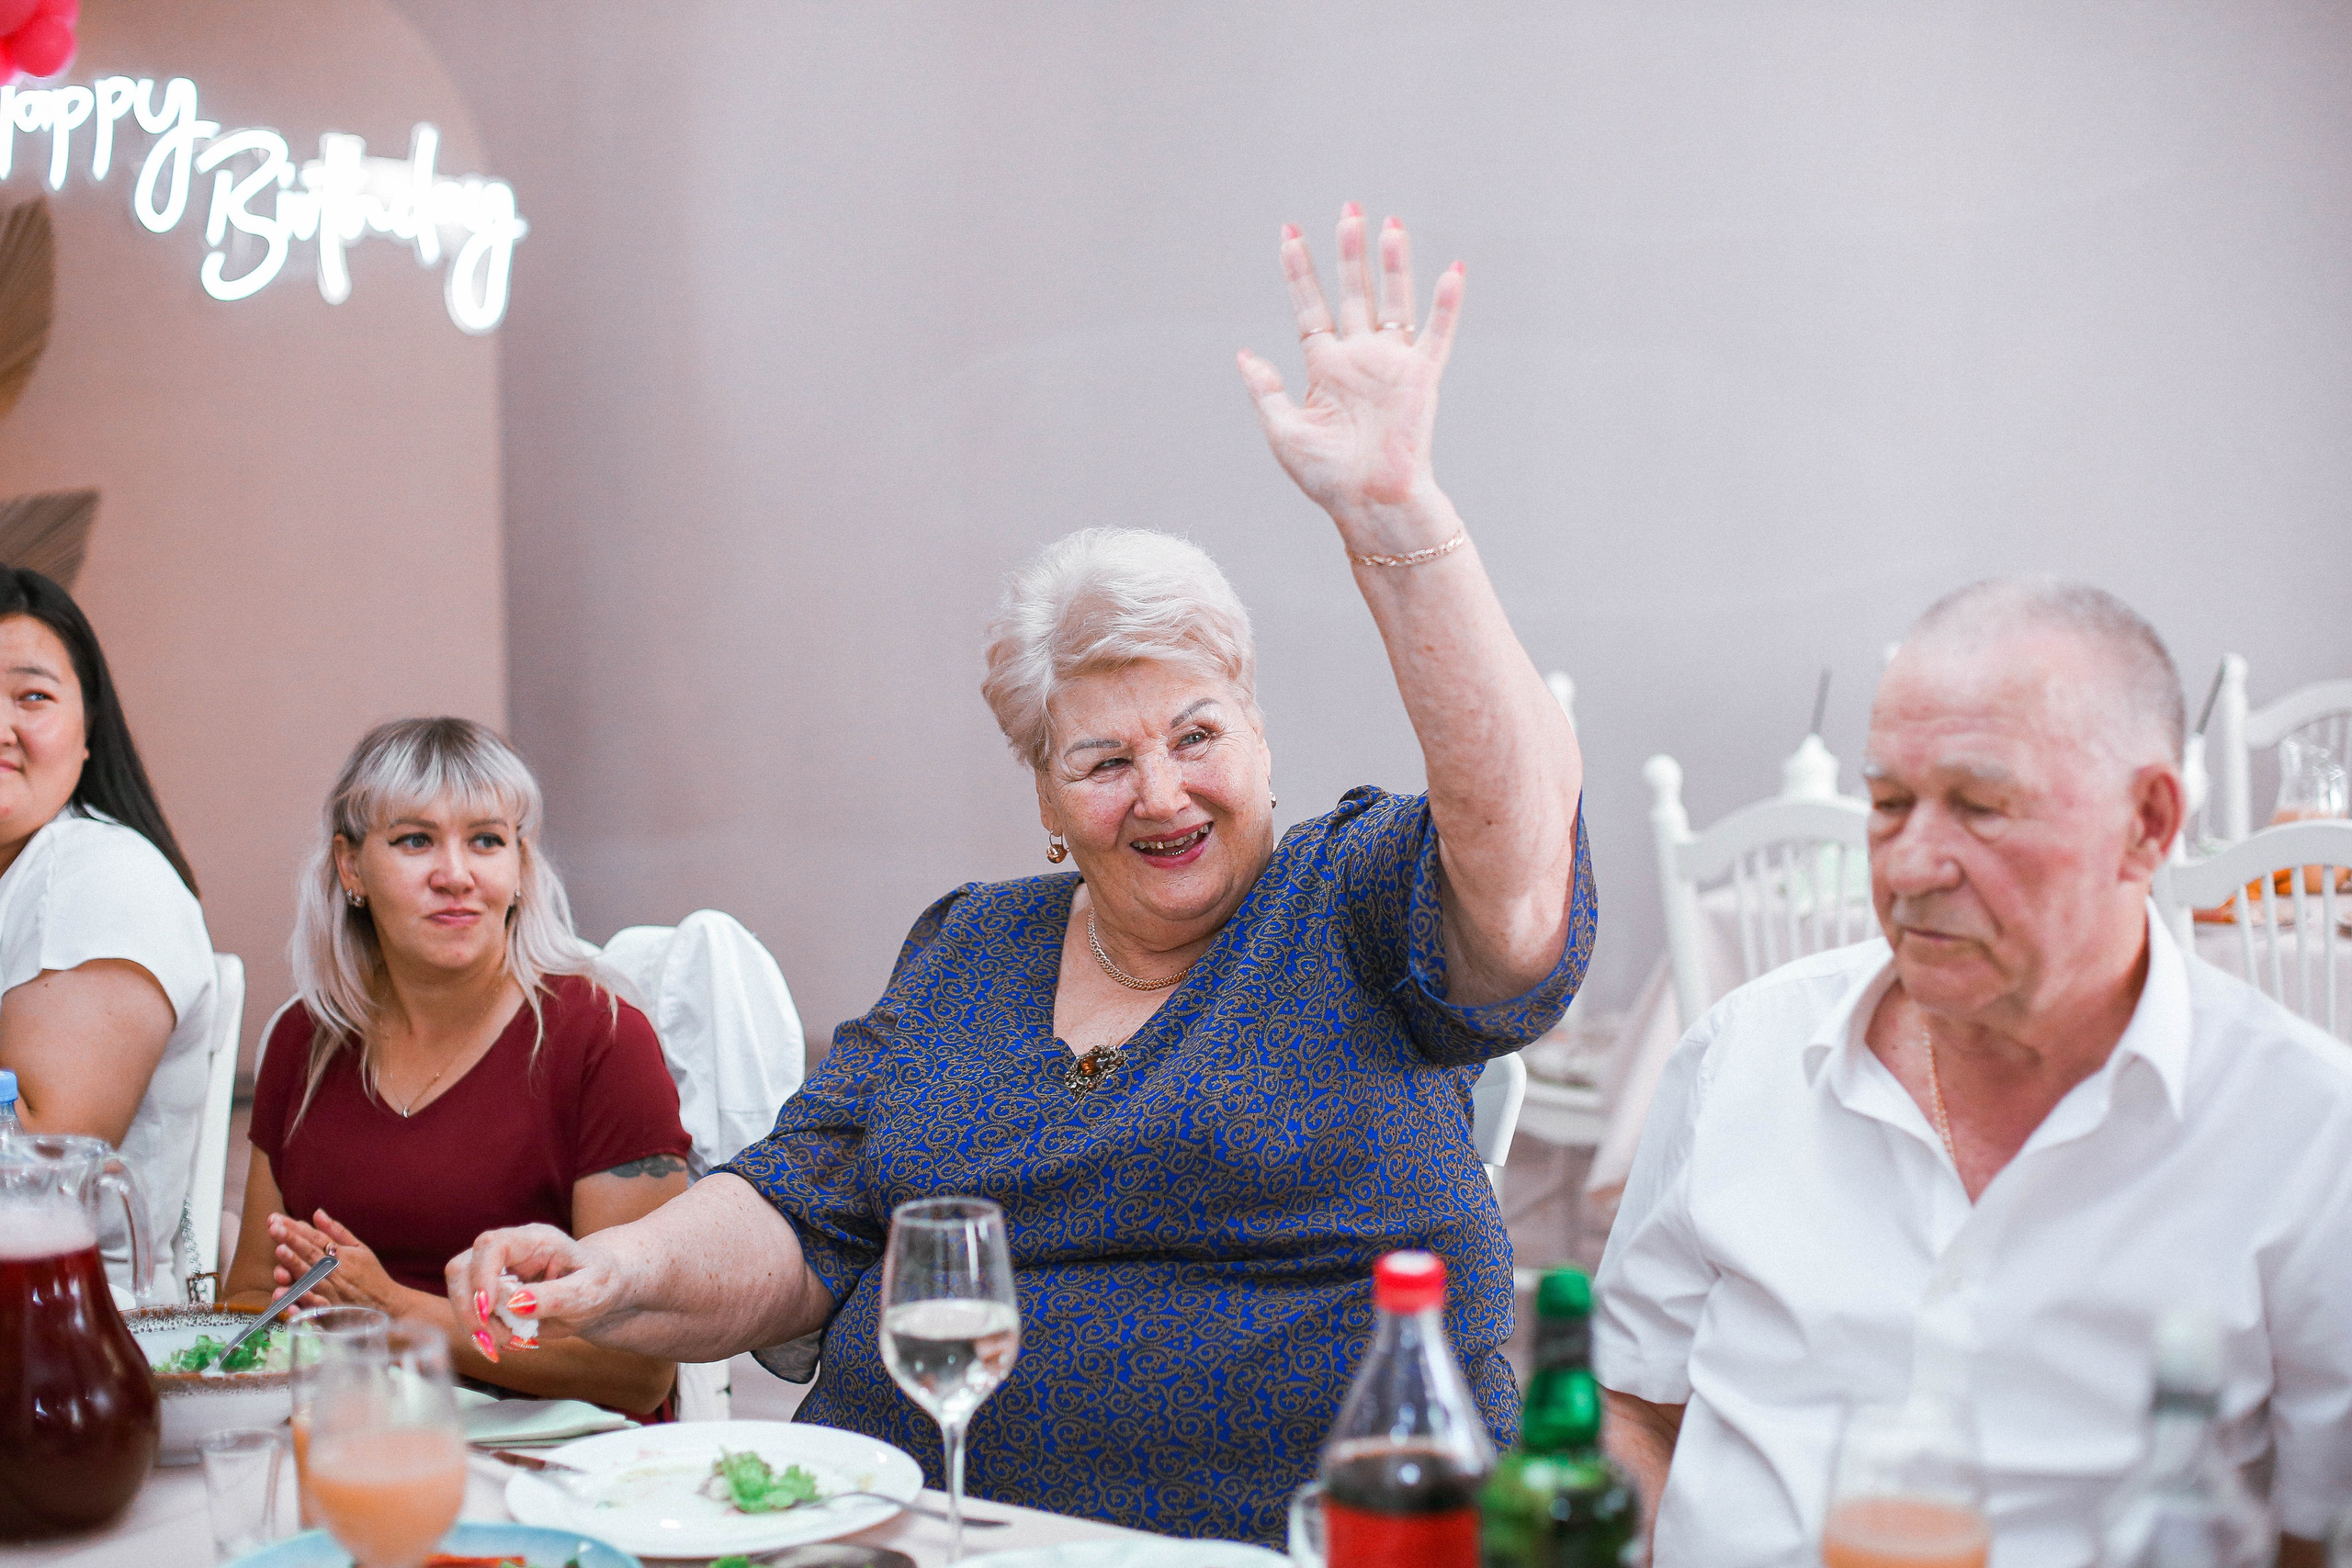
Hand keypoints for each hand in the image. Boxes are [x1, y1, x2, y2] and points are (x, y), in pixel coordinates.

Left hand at [267, 1209, 408, 1314]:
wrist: (388, 1307)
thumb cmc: (372, 1277)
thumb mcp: (360, 1249)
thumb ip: (337, 1232)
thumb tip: (317, 1213)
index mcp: (342, 1255)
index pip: (315, 1238)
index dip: (296, 1229)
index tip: (277, 1220)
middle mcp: (335, 1271)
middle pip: (310, 1253)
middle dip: (291, 1240)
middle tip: (274, 1228)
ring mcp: (332, 1292)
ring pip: (310, 1276)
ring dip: (294, 1264)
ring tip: (280, 1251)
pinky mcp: (329, 1313)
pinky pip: (313, 1305)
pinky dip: (300, 1299)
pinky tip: (284, 1292)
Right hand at [445, 1223, 633, 1353]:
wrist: (600, 1294)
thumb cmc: (600, 1284)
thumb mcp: (590, 1292)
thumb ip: (556, 1297)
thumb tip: (515, 1303)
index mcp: (537, 1240)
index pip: (492, 1245)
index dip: (482, 1276)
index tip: (490, 1309)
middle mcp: (511, 1251)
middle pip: (462, 1268)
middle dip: (470, 1309)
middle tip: (494, 1340)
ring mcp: (497, 1272)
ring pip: (461, 1293)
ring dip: (477, 1326)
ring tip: (511, 1342)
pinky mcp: (492, 1294)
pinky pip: (471, 1313)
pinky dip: (483, 1334)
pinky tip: (511, 1342)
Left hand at [1236, 204, 1463, 542]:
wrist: (1368, 503)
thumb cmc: (1326, 477)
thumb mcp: (1282, 431)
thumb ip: (1266, 390)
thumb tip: (1245, 355)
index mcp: (1324, 368)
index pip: (1310, 306)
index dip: (1299, 270)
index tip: (1289, 232)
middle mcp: (1358, 358)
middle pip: (1353, 291)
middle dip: (1348, 251)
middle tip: (1349, 207)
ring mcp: (1391, 364)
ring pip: (1393, 301)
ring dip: (1391, 262)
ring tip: (1388, 222)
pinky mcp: (1421, 378)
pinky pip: (1437, 334)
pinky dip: (1447, 304)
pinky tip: (1453, 270)